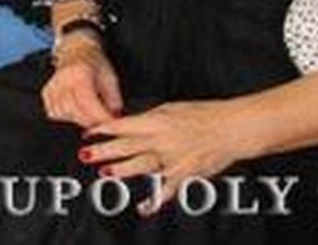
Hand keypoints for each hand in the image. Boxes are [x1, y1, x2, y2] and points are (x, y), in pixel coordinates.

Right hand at [42, 33, 123, 127]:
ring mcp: (52, 87)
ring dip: (80, 119)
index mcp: (79, 73)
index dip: (102, 116)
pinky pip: (54, 113)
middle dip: (92, 121)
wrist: (76, 50)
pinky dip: (67, 116)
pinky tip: (76, 110)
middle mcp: (62, 80)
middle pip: (76, 112)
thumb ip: (114, 99)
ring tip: (90, 113)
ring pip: (65, 114)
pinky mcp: (46, 94)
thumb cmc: (94, 63)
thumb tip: (114, 117)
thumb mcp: (110, 77)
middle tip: (104, 120)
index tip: (112, 122)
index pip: (89, 102)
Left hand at [81, 101, 245, 213]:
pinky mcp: (186, 173)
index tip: (88, 132)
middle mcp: (163, 140)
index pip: (124, 125)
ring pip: (143, 166)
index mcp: (158, 121)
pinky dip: (156, 199)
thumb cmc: (203, 115)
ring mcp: (174, 158)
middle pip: (128, 146)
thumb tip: (128, 124)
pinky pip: (168, 189)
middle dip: (104, 151)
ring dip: (122, 170)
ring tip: (105, 173)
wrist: (232, 128)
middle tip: (85, 154)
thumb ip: (149, 119)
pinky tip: (144, 207)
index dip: (104, 129)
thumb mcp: (171, 109)